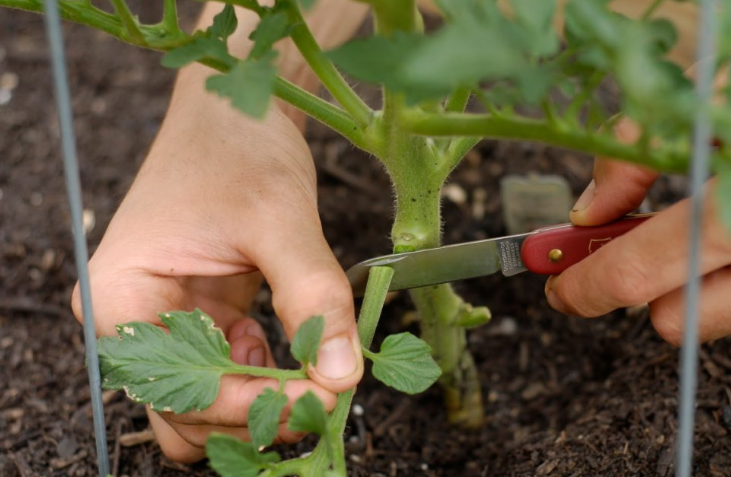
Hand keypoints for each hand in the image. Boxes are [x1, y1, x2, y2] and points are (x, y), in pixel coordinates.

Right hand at [71, 61, 362, 461]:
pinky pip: (229, 373)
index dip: (253, 404)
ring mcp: (166, 323)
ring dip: (261, 400)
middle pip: (187, 411)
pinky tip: (292, 343)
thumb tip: (342, 377)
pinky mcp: (201, 318)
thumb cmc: (239, 149)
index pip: (180, 389)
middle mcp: (132, 321)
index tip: (323, 396)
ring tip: (314, 372)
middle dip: (257, 410)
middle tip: (327, 392)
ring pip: (208, 403)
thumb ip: (312, 298)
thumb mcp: (279, 219)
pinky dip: (265, 374)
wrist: (235, 111)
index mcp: (120, 297)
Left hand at [545, 118, 730, 344]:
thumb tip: (591, 206)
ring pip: (716, 321)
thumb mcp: (727, 90)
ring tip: (715, 227)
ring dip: (696, 286)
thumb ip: (643, 146)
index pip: (636, 275)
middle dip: (637, 290)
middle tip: (623, 257)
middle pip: (670, 321)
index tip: (560, 287)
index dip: (584, 286)